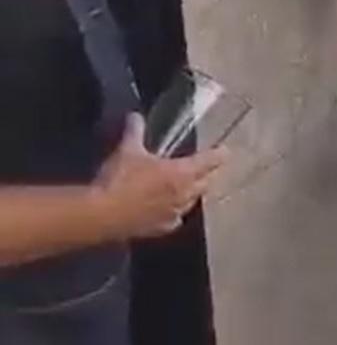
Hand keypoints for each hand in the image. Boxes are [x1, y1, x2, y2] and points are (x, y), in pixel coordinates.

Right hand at [94, 115, 227, 238]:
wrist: (102, 215)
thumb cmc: (120, 179)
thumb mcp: (127, 150)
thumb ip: (134, 132)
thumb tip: (135, 116)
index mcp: (182, 173)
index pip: (208, 161)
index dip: (218, 155)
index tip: (225, 151)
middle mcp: (184, 194)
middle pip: (205, 183)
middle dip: (209, 175)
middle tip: (208, 169)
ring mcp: (174, 213)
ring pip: (192, 202)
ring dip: (193, 194)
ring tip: (191, 187)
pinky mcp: (161, 228)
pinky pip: (175, 219)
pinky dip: (175, 213)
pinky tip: (170, 212)